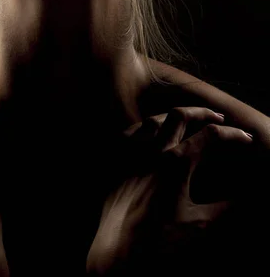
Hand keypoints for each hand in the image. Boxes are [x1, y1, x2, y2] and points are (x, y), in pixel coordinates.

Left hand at [86, 107, 255, 274]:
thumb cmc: (158, 239)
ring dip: (175, 117)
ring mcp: (132, 151)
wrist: (116, 247)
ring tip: (187, 121)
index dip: (232, 134)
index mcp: (178, 161)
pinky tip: (150, 133)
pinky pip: (131, 131)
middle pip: (181, 115)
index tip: (246, 139)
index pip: (211, 135)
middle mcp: (154, 149)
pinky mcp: (115, 159)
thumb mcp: (199, 224)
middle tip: (218, 117)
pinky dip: (145, 127)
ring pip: (155, 119)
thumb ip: (226, 208)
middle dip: (203, 112)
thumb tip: (245, 197)